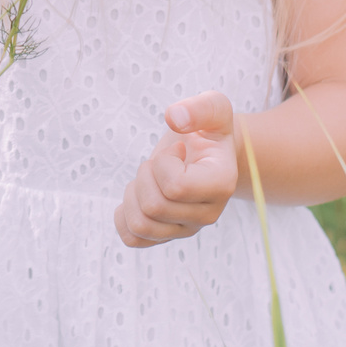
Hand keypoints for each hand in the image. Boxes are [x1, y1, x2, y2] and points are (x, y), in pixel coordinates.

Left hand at [114, 91, 237, 248]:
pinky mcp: (166, 236)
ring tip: (150, 177)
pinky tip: (137, 195)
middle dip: (145, 174)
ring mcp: (186, 230)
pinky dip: (124, 215)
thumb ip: (200, 108)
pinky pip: (132, 238)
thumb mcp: (213, 107)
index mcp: (221, 185)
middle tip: (159, 162)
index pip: (176, 188)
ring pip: (140, 226)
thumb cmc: (208, 130)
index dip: (163, 163)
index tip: (176, 150)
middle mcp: (207, 214)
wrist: (206, 152)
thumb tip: (174, 118)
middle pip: (154, 207)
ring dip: (134, 194)